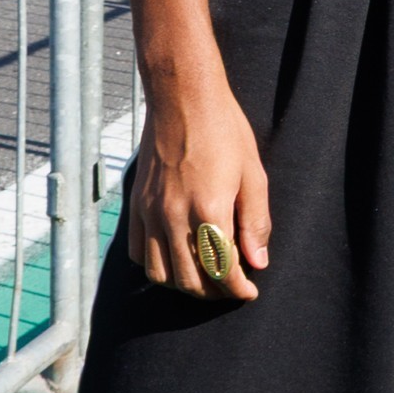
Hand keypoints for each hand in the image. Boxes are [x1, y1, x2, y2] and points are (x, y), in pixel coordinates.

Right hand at [127, 78, 270, 302]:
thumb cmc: (224, 131)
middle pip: (190, 280)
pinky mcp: (136, 205)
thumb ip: (255, 223)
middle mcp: (174, 217)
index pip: (222, 270)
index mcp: (209, 210)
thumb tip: (258, 262)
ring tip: (204, 278)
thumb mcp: (254, 175)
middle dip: (214, 293)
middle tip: (230, 288)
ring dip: (184, 285)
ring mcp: (150, 212)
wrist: (182, 99)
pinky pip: (137, 252)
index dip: (238, 289)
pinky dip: (155, 266)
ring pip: (160, 274)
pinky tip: (175, 258)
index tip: (249, 291)